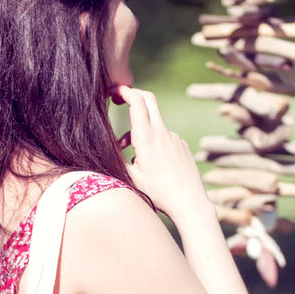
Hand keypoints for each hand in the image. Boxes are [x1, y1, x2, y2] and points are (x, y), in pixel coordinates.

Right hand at [113, 85, 210, 221]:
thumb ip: (116, 159)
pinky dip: (153, 142)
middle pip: (148, 99)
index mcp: (147, 138)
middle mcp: (162, 133)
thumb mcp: (131, 178)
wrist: (189, 202)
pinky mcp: (182, 145)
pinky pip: (164, 137)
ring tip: (132, 155)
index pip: (136, 102)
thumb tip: (104, 148)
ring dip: (140, 130)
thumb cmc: (159, 193)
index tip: (113, 91)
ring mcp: (174, 138)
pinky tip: (153, 164)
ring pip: (154, 123)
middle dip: (133, 95)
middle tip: (120, 99)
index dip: (124, 91)